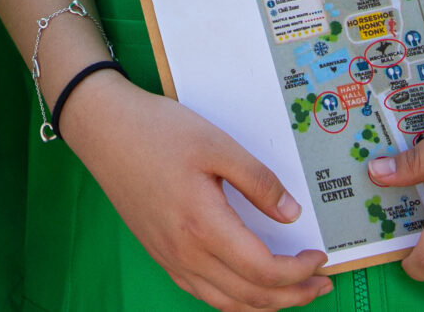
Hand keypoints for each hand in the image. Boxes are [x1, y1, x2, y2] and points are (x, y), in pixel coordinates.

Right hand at [66, 77, 331, 310]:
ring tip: (293, 292)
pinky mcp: (159, 254)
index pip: (264, 270)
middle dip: (293, 296)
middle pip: (250, 296)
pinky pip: (202, 294)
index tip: (320, 256)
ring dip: (265, 304)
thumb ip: (259, 181)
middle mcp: (185, 252)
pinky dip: (234, 300)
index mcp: (203, 225)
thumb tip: (291, 214)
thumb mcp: (216, 144)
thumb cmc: (156, 131)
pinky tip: (247, 286)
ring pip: (226, 303)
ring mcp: (169, 257)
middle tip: (321, 284)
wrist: (103, 129)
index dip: (299, 271)